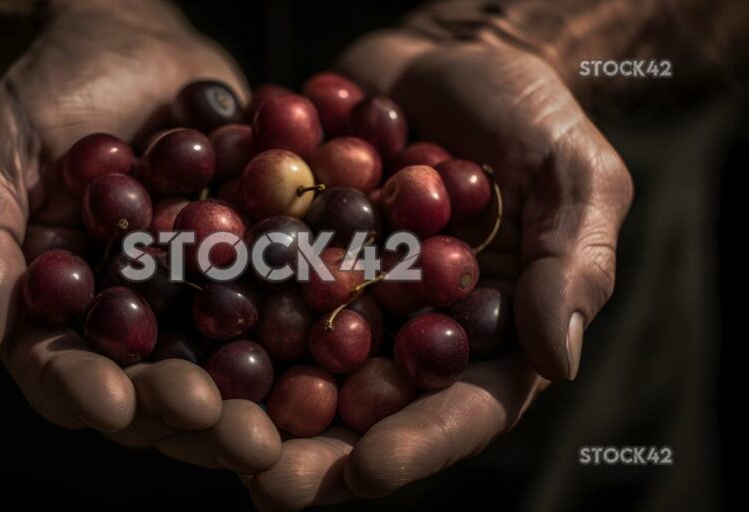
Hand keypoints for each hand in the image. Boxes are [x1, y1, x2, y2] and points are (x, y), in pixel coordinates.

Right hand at [0, 1, 279, 471]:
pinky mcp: (248, 268)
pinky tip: (331, 343)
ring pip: (218, 365)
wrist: (133, 41)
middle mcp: (125, 317)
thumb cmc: (47, 88)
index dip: (83, 390)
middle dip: (183, 415)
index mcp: (55, 307)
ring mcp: (190, 298)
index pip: (58, 366)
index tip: (115, 402)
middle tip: (223, 429)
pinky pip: (276, 302)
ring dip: (248, 401)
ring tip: (277, 426)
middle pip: (148, 386)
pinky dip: (300, 327)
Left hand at [243, 32, 632, 508]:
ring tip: (207, 432)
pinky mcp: (296, 253)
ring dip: (254, 406)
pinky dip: (219, 314)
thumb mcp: (577, 176)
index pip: (461, 408)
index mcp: (486, 335)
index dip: (417, 444)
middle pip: (367, 410)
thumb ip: (573, 265)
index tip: (368, 469)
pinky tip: (172, 339)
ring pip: (298, 365)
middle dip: (318, 453)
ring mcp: (346, 295)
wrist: (449, 55)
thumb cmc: (532, 113)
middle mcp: (408, 330)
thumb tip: (561, 364)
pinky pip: (256, 290)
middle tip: (267, 484)